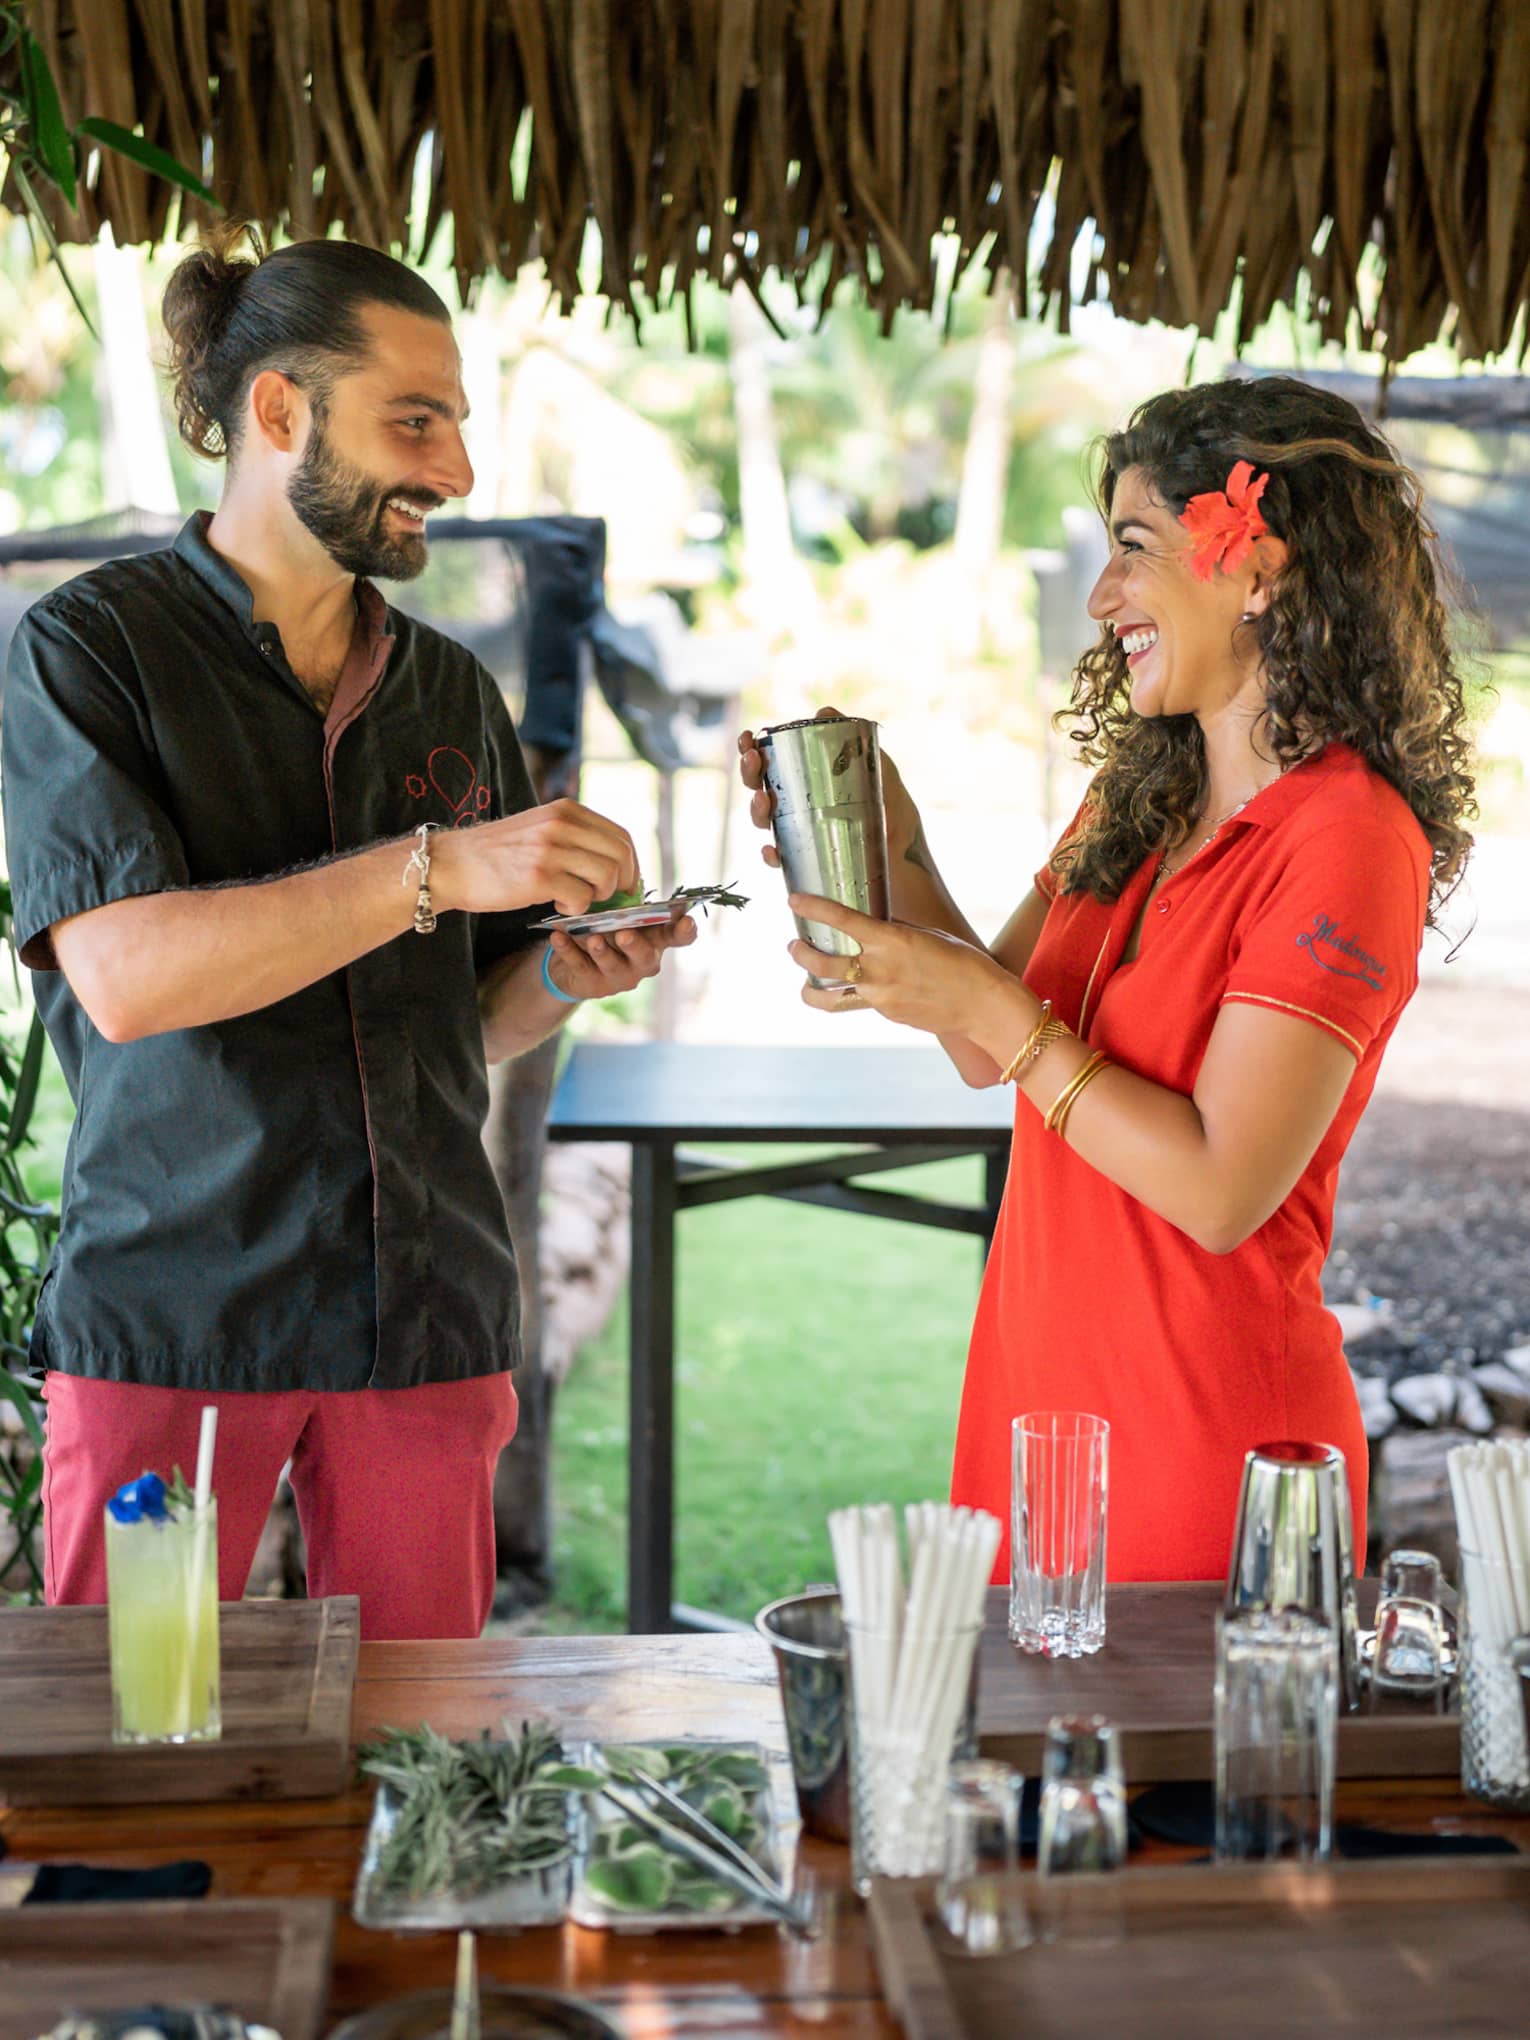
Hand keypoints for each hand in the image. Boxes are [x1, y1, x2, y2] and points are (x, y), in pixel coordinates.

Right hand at [430, 800, 639, 917]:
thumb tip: (614, 865)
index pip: (620, 836)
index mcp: (566, 811)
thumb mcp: (538, 829)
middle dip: (622, 884)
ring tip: (575, 899)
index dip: (630, 865)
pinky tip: (558, 905)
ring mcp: (550, 849)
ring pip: (607, 876)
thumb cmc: (495, 855)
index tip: (624, 885)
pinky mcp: (539, 877)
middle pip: (621, 855)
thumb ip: (573, 837)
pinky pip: (582, 897)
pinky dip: (577, 908)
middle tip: (606, 900)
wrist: (450, 864)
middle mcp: (561, 824)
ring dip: (598, 897)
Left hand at [546, 915, 698, 999]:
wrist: (575, 961)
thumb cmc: (606, 929)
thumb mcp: (620, 915)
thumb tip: (616, 876)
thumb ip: (626, 904)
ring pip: (611, 965)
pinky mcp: (592, 985)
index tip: (686, 920)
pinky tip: (559, 937)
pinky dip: (568, 951)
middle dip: (634, 945)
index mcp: (655, 940)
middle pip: (644, 956)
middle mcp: (642, 962)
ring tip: (591, 938)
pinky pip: (579, 966)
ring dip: (601, 951)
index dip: (685, 932)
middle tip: (624, 934)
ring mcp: (618, 977)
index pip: (678, 938)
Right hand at [737, 706, 920, 868]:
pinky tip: (772, 850)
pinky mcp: (807, 859)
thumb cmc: (890, 801)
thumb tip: (823, 710)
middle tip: (753, 760)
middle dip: (749, 773)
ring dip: (756, 811)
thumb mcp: (875, 763)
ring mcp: (798, 832)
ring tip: (763, 800)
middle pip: (758, 788)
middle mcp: (794, 805)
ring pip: (764, 821)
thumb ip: (851, 736)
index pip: (769, 762)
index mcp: (803, 779)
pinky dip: (772, 856)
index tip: (747, 739)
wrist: (906, 844)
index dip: (750, 750)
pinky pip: (781, 860)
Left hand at [786, 892, 1007, 1033]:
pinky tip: (868, 986)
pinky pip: (862, 1002)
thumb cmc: (961, 962)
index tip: (794, 899)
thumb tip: (868, 930)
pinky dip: (859, 993)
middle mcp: (879, 970)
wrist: (982, 1004)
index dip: (813, 907)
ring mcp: (880, 997)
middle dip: (800, 953)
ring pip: (829, 997)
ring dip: (810, 986)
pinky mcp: (886, 1014)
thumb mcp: (925, 935)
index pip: (841, 920)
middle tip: (794, 945)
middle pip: (821, 964)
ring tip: (805, 980)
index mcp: (891, 940)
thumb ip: (892, 934)